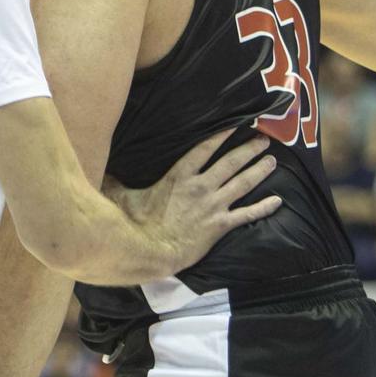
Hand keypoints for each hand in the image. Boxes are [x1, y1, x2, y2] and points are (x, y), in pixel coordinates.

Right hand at [112, 132, 282, 272]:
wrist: (152, 250)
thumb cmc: (135, 223)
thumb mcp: (121, 195)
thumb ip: (114, 179)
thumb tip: (98, 166)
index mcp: (179, 176)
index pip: (204, 149)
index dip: (221, 136)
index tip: (235, 125)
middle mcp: (201, 187)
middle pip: (230, 163)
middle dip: (248, 149)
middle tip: (264, 140)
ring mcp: (213, 206)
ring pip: (242, 183)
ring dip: (259, 170)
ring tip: (272, 160)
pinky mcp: (220, 225)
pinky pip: (246, 215)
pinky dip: (263, 208)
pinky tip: (277, 202)